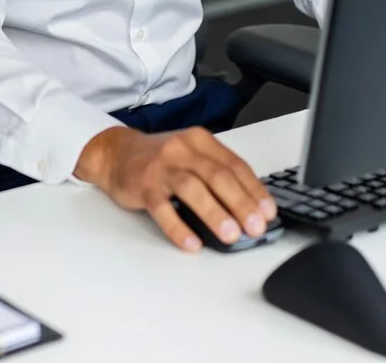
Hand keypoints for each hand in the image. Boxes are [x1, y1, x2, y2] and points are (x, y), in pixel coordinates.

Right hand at [74, 125, 276, 251]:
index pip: (234, 164)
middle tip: (256, 227)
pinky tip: (191, 243)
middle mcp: (183, 149)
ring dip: (214, 213)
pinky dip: (178, 227)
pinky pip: (162, 208)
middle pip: (217, 175)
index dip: (254, 189)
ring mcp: (162, 167)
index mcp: (200, 141)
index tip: (268, 212)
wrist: (116, 153)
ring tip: (230, 235)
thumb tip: (249, 208)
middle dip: (240, 203)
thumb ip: (216, 174)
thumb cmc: (161, 159)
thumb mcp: (191, 156)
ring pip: (192, 189)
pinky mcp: (143, 185)